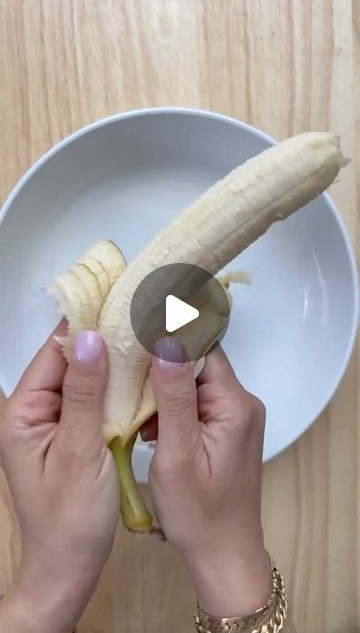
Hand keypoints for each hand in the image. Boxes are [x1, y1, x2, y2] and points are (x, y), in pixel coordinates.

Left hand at [0, 323, 118, 632]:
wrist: (69, 568)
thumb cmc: (71, 517)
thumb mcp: (80, 452)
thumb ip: (84, 394)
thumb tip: (89, 338)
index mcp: (24, 413)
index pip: (53, 354)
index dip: (84, 326)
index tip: (118, 302)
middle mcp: (34, 412)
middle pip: (67, 363)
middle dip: (102, 343)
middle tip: (141, 320)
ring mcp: (53, 424)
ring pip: (83, 380)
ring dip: (110, 366)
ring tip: (146, 342)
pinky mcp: (71, 435)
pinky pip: (92, 401)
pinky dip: (113, 390)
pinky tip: (139, 379)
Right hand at [141, 338, 270, 617]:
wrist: (223, 555)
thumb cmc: (198, 512)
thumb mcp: (178, 454)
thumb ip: (173, 396)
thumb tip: (166, 342)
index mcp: (234, 404)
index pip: (202, 349)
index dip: (168, 340)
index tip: (132, 338)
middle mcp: (242, 403)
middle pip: (199, 364)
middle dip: (161, 368)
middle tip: (126, 378)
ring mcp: (236, 417)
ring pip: (195, 383)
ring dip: (164, 392)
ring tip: (137, 413)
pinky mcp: (228, 430)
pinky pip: (198, 404)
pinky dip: (173, 410)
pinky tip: (152, 430)